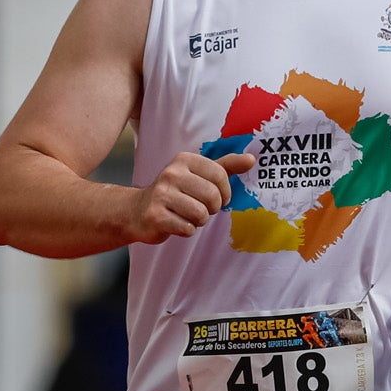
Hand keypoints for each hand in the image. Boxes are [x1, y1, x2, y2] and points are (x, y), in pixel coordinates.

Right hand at [127, 149, 249, 241]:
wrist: (138, 210)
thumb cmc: (176, 192)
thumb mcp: (200, 174)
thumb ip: (226, 166)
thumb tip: (252, 159)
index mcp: (184, 160)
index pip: (220, 175)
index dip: (224, 192)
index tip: (216, 197)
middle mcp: (171, 173)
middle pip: (212, 196)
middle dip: (211, 208)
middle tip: (200, 208)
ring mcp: (161, 194)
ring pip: (200, 215)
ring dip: (198, 221)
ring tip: (187, 215)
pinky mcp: (155, 215)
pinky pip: (187, 229)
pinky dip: (186, 230)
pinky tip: (176, 223)